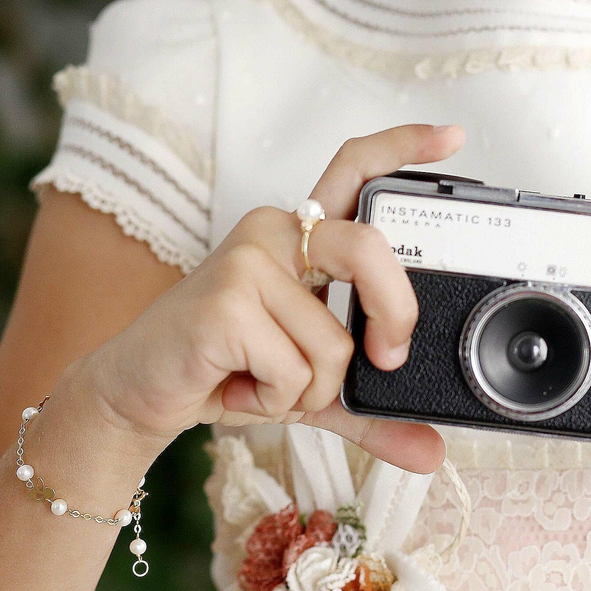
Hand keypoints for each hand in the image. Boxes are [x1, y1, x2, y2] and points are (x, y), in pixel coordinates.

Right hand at [85, 123, 465, 473]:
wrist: (137, 393)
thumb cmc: (224, 372)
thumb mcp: (312, 391)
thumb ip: (372, 412)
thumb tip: (432, 453)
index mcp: (301, 238)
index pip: (354, 171)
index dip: (403, 148)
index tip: (453, 137)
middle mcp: (276, 233)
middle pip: (370, 250)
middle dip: (394, 316)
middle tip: (387, 357)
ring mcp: (247, 262)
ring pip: (335, 342)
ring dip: (309, 389)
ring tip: (263, 382)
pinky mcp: (226, 302)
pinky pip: (295, 371)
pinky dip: (276, 400)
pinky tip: (238, 387)